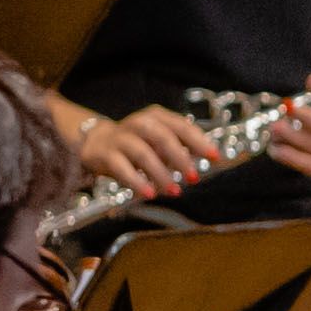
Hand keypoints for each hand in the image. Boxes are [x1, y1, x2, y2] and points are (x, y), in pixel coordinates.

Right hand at [73, 101, 217, 199]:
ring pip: (143, 153)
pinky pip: (121, 168)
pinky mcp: (106, 154)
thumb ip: (184, 148)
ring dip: (161, 174)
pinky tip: (149, 193)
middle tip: (194, 178)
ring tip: (174, 191)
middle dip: (181, 158)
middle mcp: (139, 123)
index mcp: (157, 117)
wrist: (96, 142)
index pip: (181, 126)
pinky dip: (137, 181)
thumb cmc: (138, 143)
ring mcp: (121, 138)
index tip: (215, 157)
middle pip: (163, 138)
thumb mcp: (161, 142)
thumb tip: (212, 159)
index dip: (199, 141)